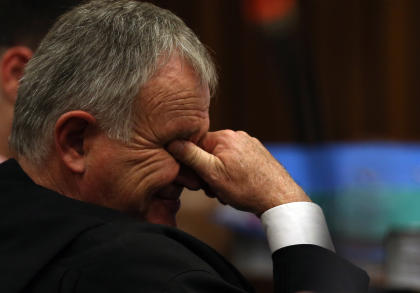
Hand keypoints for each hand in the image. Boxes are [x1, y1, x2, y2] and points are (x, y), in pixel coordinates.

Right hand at [167, 130, 309, 215]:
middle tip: (214, 190)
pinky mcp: (257, 155)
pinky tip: (238, 188)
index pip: (195, 144)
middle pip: (209, 153)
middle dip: (208, 173)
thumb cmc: (246, 188)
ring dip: (219, 177)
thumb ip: (191, 155)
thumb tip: (173, 141)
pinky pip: (236, 163)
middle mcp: (238, 136)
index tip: (198, 179)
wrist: (279, 198)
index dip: (193, 164)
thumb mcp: (212, 173)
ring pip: (222, 161)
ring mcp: (249, 145)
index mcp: (225, 136)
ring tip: (227, 192)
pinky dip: (233, 176)